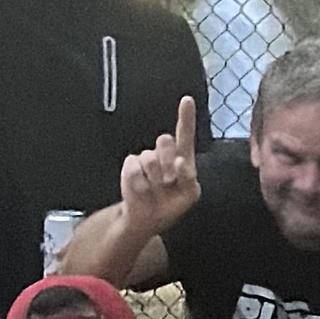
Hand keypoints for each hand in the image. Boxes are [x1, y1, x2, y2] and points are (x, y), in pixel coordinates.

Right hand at [116, 95, 199, 242]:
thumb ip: (189, 178)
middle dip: (166, 162)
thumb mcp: (188, 196)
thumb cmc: (170, 205)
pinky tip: (142, 190)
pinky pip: (134, 168)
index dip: (186, 116)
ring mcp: (146, 158)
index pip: (185, 135)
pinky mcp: (130, 164)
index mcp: (182, 158)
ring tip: (154, 190)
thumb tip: (179, 161)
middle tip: (167, 182)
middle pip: (165, 142)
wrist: (145, 218)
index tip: (187, 100)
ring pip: (150, 158)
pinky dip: (139, 184)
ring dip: (154, 178)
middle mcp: (164, 154)